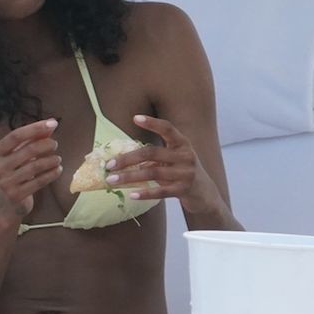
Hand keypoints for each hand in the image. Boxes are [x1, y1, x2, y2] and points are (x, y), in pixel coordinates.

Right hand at [0, 118, 61, 221]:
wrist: (7, 202)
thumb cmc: (15, 172)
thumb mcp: (20, 154)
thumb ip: (33, 139)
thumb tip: (51, 124)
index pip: (16, 135)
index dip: (35, 128)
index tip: (53, 124)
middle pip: (28, 150)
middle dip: (46, 145)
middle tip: (55, 144)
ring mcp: (6, 182)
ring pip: (35, 166)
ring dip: (51, 160)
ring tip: (58, 159)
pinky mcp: (16, 195)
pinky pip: (39, 181)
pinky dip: (52, 174)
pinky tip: (58, 169)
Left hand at [106, 114, 223, 215]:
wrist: (205, 194)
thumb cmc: (182, 172)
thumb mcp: (173, 159)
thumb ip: (155, 156)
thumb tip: (123, 158)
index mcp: (182, 143)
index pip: (167, 128)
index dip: (152, 123)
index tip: (135, 118)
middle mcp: (185, 155)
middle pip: (152, 153)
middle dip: (127, 159)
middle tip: (109, 165)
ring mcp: (186, 173)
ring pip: (152, 173)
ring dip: (129, 177)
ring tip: (112, 181)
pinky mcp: (184, 190)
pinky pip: (161, 191)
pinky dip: (145, 193)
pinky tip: (131, 195)